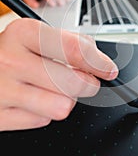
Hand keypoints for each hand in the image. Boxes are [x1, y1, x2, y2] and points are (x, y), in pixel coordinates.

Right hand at [0, 18, 117, 130]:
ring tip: (55, 89)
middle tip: (87, 82)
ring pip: (62, 106)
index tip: (108, 69)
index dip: (99, 62)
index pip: (74, 49)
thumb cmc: (8, 52)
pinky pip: (42, 121)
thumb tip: (98, 59)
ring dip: (66, 100)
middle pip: (73, 82)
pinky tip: (34, 100)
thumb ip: (68, 42)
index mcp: (23, 33)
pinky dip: (44, 112)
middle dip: (89, 85)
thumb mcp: (33, 35)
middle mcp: (10, 60)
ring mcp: (2, 91)